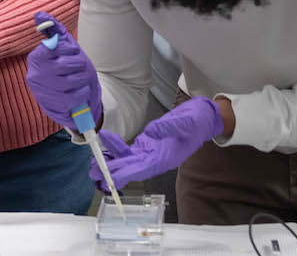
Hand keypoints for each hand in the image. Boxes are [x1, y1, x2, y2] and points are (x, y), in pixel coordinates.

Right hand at [25, 12, 101, 128]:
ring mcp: (45, 92)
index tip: (73, 51)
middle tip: (78, 66)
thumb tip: (40, 15)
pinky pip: (77, 94)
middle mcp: (36, 75)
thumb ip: (53, 30)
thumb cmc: (64, 69)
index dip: (68, 48)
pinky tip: (79, 90)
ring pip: (73, 79)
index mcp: (36, 59)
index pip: (53, 46)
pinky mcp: (56, 106)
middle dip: (78, 63)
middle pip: (65, 63)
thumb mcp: (62, 48)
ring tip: (79, 79)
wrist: (67, 100)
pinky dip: (83, 91)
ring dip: (82, 78)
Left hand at [89, 97, 223, 190]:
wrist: (203, 118)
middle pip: (130, 169)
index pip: (142, 170)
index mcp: (165, 159)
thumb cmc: (197, 122)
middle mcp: (155, 160)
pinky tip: (106, 141)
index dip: (126, 174)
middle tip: (93, 171)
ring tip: (93, 161)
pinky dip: (116, 147)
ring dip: (111, 162)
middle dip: (112, 172)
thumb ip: (168, 127)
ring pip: (127, 161)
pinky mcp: (146, 145)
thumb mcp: (187, 122)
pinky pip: (128, 150)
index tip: (110, 178)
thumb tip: (150, 131)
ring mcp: (150, 153)